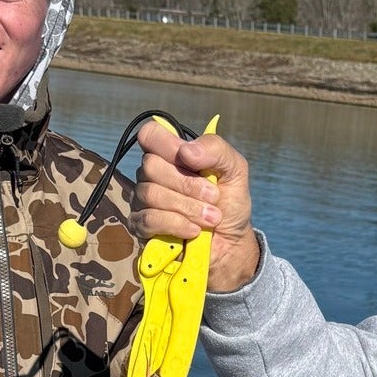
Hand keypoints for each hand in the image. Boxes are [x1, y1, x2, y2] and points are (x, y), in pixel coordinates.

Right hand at [133, 122, 260, 291]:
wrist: (231, 242)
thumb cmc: (229, 202)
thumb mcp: (235, 170)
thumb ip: (216, 150)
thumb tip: (186, 152)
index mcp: (171, 154)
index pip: (150, 134)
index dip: (167, 144)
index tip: (191, 161)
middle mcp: (152, 174)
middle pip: (151, 166)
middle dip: (188, 184)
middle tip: (214, 198)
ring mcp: (143, 200)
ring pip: (151, 193)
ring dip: (188, 207)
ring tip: (212, 217)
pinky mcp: (141, 225)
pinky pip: (149, 219)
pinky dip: (176, 224)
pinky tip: (195, 230)